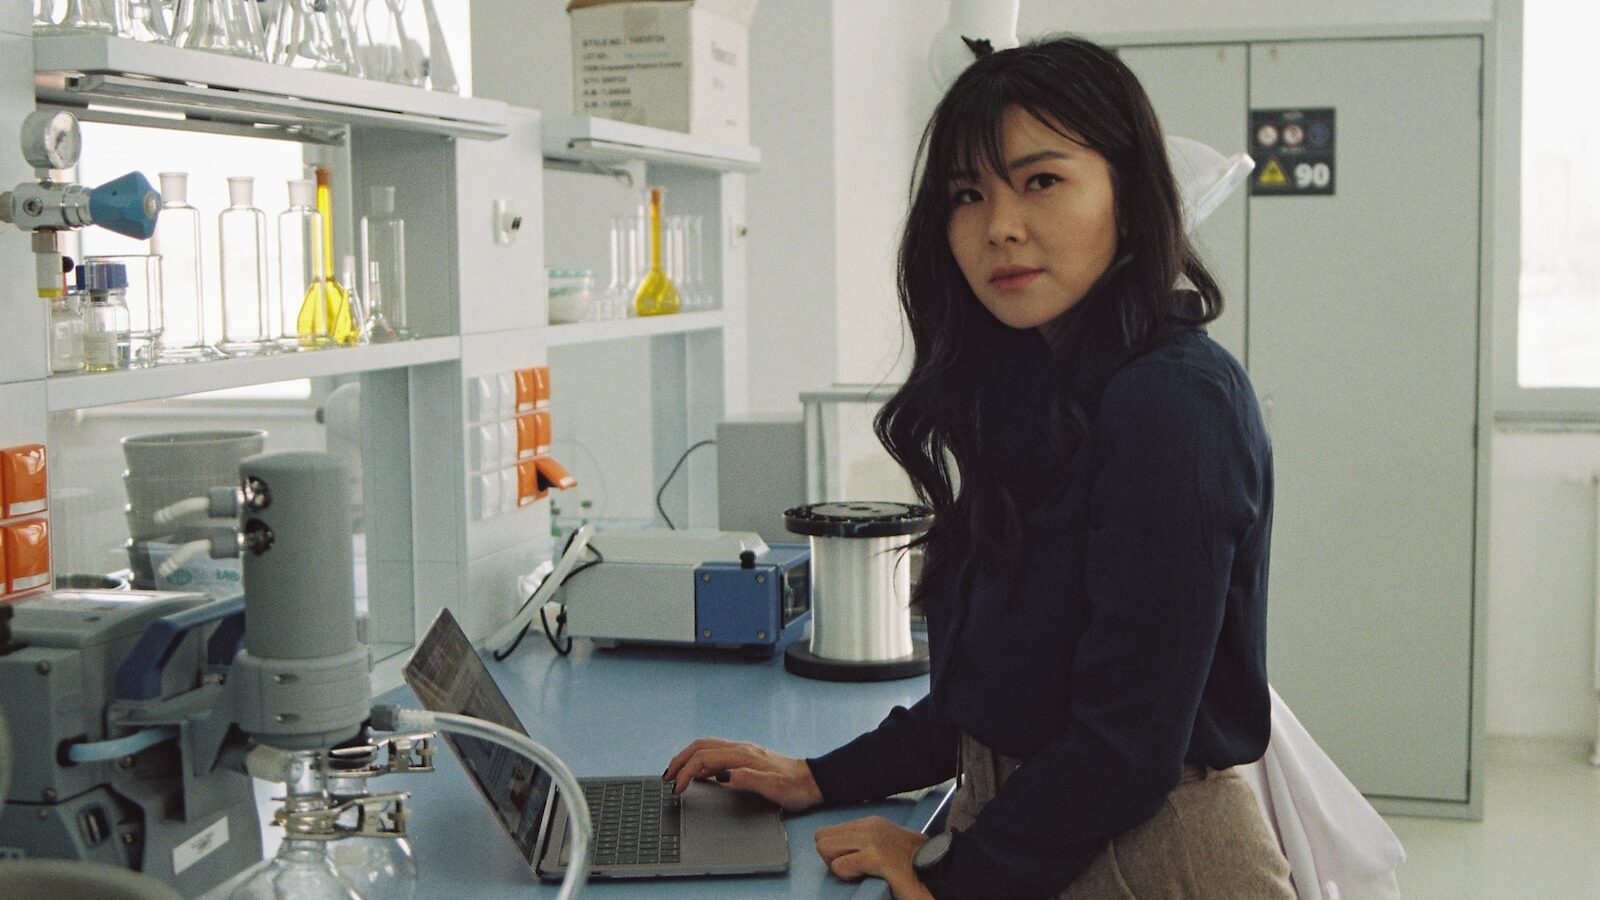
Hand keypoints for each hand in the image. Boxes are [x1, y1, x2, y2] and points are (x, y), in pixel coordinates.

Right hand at [663, 737, 824, 811]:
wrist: (812, 781)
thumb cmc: (794, 786)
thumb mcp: (772, 787)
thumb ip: (746, 779)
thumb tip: (722, 775)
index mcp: (743, 755)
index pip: (705, 758)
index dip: (687, 772)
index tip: (677, 788)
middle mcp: (740, 749)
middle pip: (700, 747)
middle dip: (680, 760)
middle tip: (666, 777)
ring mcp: (742, 751)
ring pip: (706, 747)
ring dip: (687, 757)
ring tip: (675, 772)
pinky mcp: (745, 757)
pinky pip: (715, 752)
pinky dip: (699, 759)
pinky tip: (698, 772)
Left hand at [814, 815, 933, 899]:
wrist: (943, 873)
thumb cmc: (914, 867)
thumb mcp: (884, 848)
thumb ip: (862, 845)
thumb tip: (838, 853)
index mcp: (871, 824)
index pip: (828, 833)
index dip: (835, 853)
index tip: (853, 864)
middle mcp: (870, 827)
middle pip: (821, 838)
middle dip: (831, 859)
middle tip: (855, 871)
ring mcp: (874, 840)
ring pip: (826, 849)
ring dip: (839, 867)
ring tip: (864, 874)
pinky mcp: (878, 858)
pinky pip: (841, 866)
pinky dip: (849, 876)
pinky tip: (870, 878)